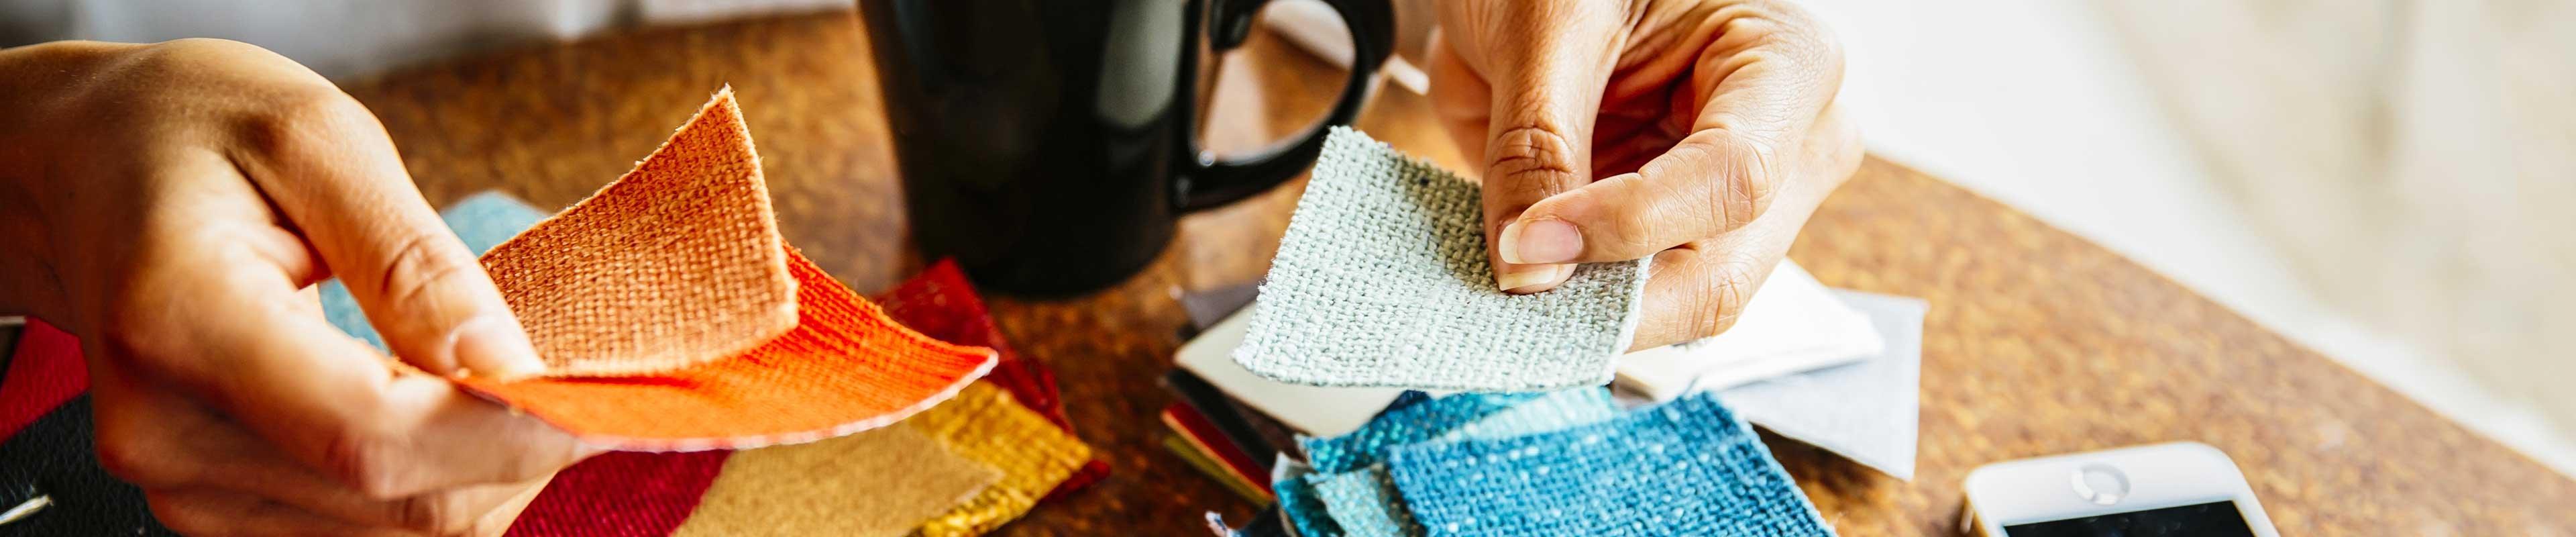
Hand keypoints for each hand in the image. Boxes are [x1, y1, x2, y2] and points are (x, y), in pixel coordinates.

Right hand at [0, 39, 590, 535]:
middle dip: (517, 450)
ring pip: (395, 530)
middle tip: (585, 376)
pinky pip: (365, 526)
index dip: (504, 432)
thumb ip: (415, 262)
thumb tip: (505, 361)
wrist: (80, 169)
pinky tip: (454, 408)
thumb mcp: (318, 140)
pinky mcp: (212, 502)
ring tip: (511, 378)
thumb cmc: (189, 132)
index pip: (371, 435)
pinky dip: (439, 477)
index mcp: (180, 322)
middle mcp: (168, 430)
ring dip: (486, 469)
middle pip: (395, 499)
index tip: (598, 395)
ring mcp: (183, 481)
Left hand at [1429, 0, 1861, 349]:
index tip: (1529, 244)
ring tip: (1509, 291)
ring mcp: (1736, 206)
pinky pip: (1637, 307)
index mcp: (1786, 63)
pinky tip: (1525, 287)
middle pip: (1722, 271)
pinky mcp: (1680, 241)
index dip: (1628, 226)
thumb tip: (1528, 271)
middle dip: (1615, 302)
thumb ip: (1538, 142)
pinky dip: (1575, 312)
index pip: (1732, 176)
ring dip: (1590, 317)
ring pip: (1682, 309)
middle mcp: (1787, 146)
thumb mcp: (1544, 26)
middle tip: (1516, 301)